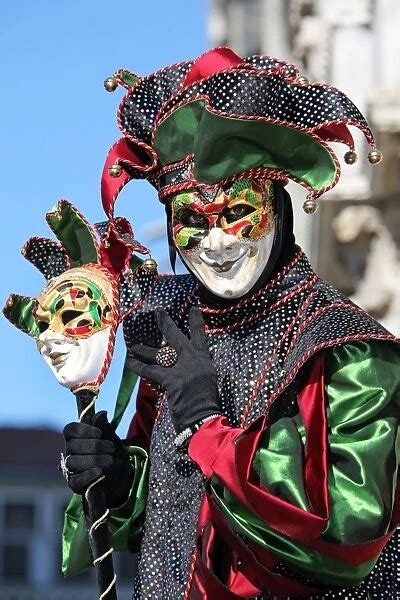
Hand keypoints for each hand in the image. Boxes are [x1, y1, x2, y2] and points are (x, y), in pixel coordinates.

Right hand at [62, 411, 132, 507]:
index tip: (99, 433)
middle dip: (94, 446)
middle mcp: (70, 453)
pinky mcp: (74, 485)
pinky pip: (75, 480)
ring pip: (72, 462)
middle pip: (72, 445)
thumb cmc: (113, 455)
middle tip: (111, 448)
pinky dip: (88, 475)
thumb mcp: (113, 439)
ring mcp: (70, 470)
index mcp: (77, 438)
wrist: (121, 478)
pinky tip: (100, 472)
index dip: (83, 430)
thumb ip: (105, 428)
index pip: (69, 430)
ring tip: (110, 460)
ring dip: (93, 459)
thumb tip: (101, 414)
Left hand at [127, 307, 220, 434]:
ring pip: (159, 353)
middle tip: (158, 312)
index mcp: (204, 360)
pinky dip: (139, 366)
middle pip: (176, 337)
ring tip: (133, 346)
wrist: (203, 416)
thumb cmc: (207, 403)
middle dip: (166, 323)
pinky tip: (130, 362)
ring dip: (144, 350)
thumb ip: (197, 370)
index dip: (195, 322)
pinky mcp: (169, 378)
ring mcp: (181, 368)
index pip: (200, 336)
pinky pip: (149, 370)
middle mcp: (193, 359)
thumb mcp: (207, 381)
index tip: (193, 309)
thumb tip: (186, 368)